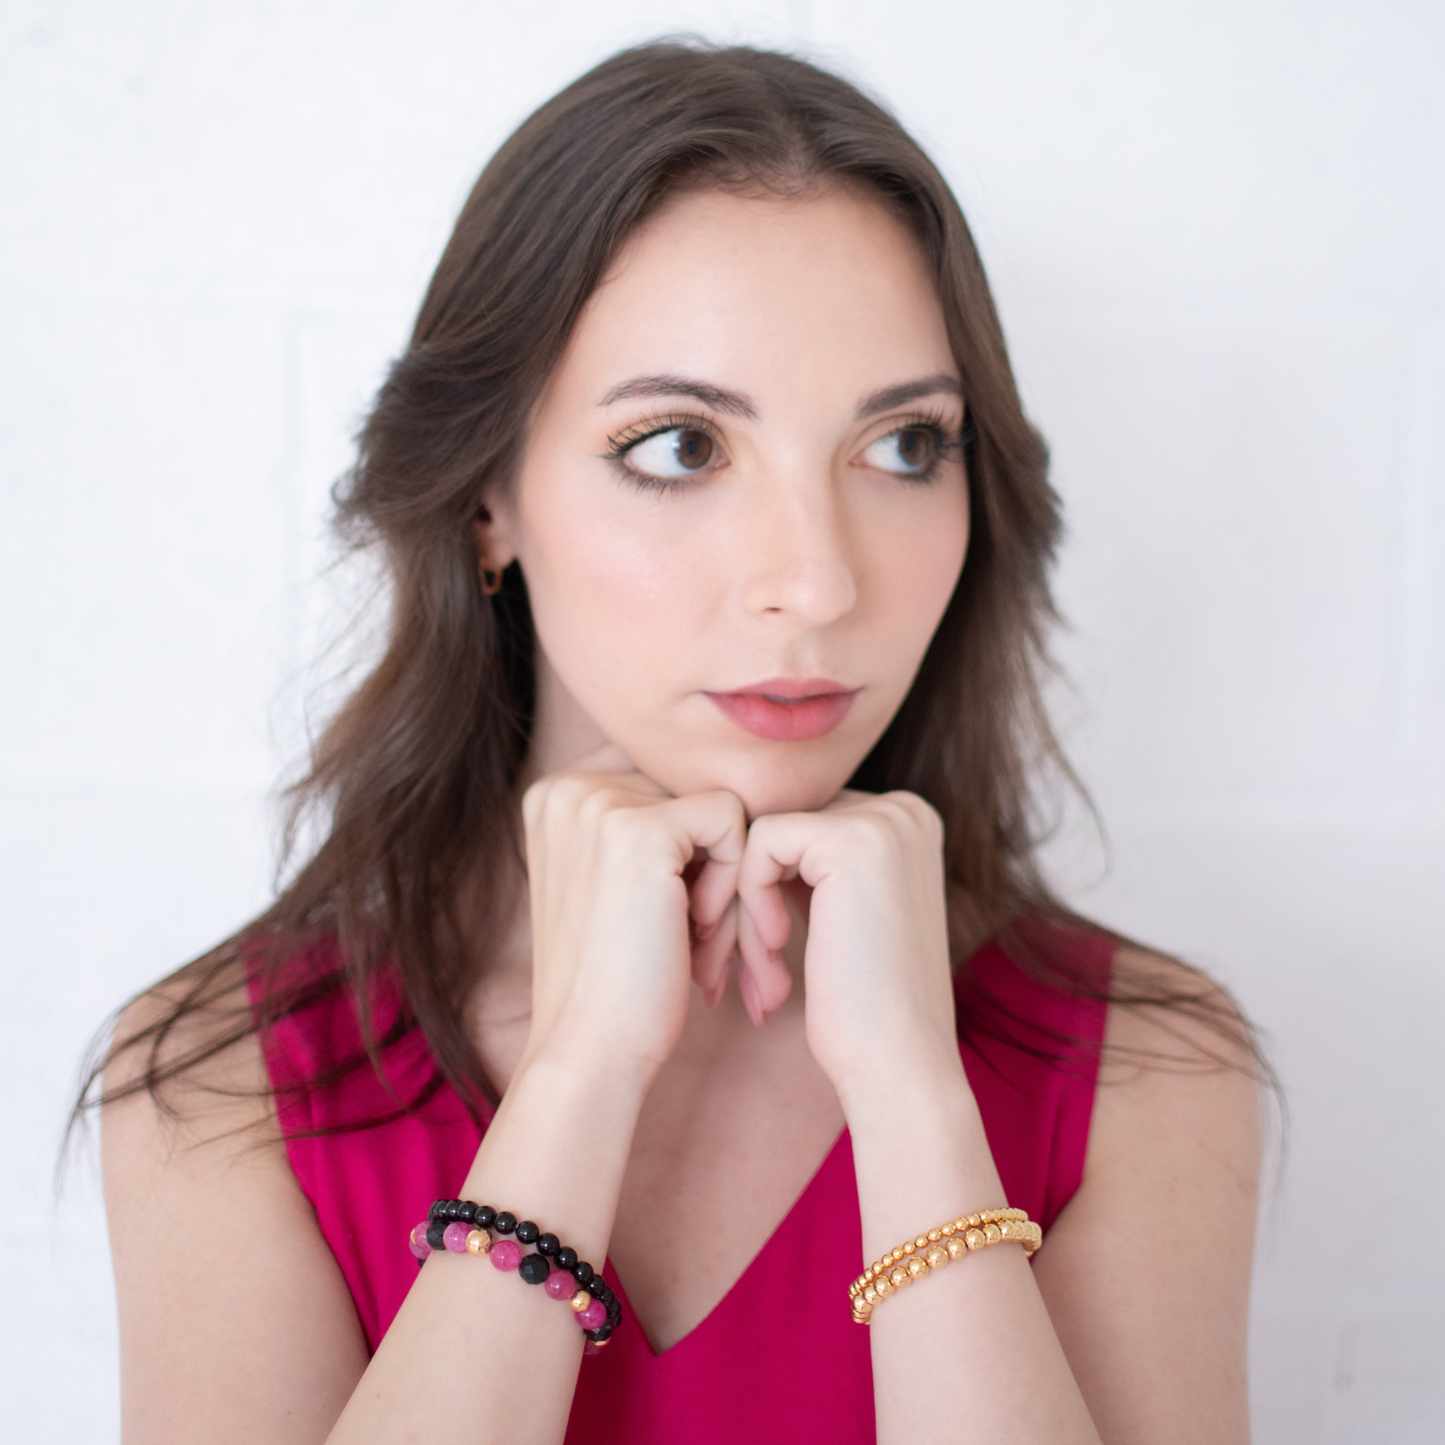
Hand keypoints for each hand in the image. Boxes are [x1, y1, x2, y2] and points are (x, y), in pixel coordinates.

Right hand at [519, 746, 747, 1081]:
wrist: (589, 1050)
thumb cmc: (617, 981)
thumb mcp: (620, 885)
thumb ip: (651, 828)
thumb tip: (725, 788)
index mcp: (556, 794)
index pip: (665, 780)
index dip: (691, 845)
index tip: (681, 913)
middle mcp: (567, 786)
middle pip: (693, 791)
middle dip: (714, 867)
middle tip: (703, 939)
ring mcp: (597, 802)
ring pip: (718, 809)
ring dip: (728, 881)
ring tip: (704, 946)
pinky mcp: (638, 830)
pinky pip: (732, 822)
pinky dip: (734, 882)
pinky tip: (701, 935)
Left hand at [735, 790, 962, 1104]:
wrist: (899, 1065)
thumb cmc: (863, 1008)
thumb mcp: (842, 915)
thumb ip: (812, 865)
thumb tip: (746, 832)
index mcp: (908, 822)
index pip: (801, 827)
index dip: (768, 888)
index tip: (761, 953)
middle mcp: (903, 810)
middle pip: (782, 828)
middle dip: (750, 899)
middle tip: (747, 970)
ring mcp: (884, 820)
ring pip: (764, 838)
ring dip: (745, 909)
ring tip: (761, 973)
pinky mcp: (851, 840)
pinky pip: (759, 844)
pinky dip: (750, 899)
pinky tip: (775, 951)